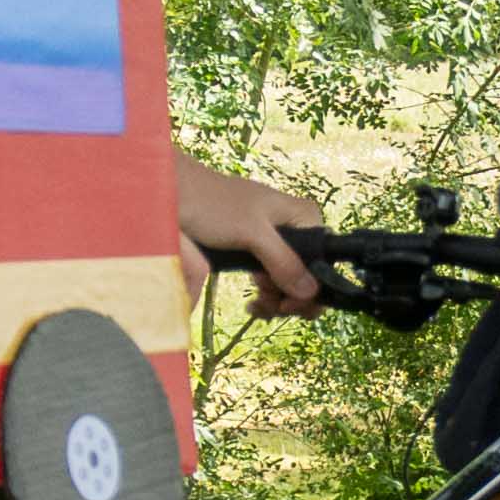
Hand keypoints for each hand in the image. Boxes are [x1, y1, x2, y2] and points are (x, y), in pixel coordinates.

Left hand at [175, 154, 323, 316]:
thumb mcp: (252, 233)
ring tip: (256, 305)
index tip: (288, 305)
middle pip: (309, 277)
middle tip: (269, 306)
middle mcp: (295, 229)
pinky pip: (272, 281)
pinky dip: (265, 296)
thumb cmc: (213, 204)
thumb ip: (283, 261)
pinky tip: (253, 304)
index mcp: (304, 217)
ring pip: (289, 283)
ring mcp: (276, 242)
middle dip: (291, 298)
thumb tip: (310, 291)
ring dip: (276, 301)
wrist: (174, 193)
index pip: (325, 262)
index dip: (312, 289)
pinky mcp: (257, 252)